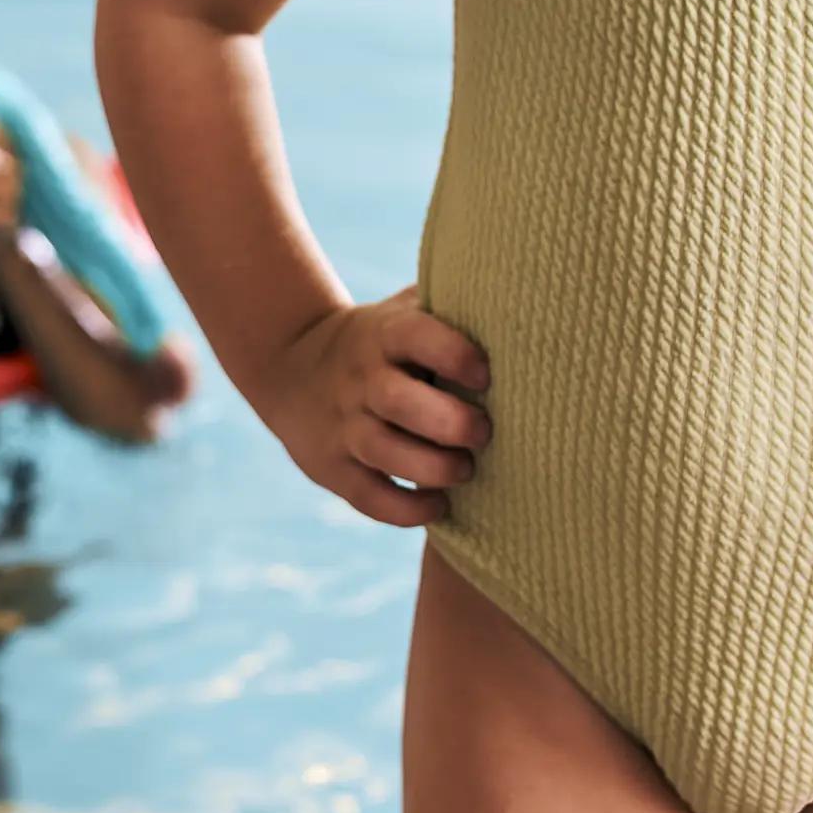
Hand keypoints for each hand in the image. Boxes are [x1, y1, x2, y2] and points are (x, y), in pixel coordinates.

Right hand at [259, 290, 489, 525]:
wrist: (290, 364)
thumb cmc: (381, 341)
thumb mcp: (402, 311)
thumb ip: (451, 308)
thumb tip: (522, 303)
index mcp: (383, 335)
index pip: (416, 336)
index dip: (454, 354)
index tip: (486, 374)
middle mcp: (360, 379)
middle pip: (399, 400)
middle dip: (452, 423)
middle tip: (483, 432)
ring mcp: (342, 425)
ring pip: (384, 452)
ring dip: (435, 468)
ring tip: (465, 470)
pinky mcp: (332, 467)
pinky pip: (369, 497)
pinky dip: (407, 509)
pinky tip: (438, 504)